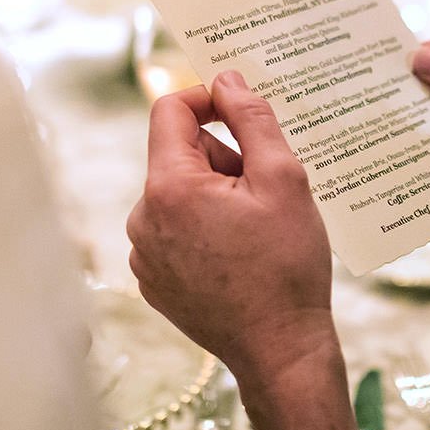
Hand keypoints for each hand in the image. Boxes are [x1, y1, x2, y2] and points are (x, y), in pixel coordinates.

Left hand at [128, 71, 333, 371]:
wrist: (280, 351)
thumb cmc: (287, 266)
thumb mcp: (284, 180)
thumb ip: (252, 119)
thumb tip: (227, 77)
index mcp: (168, 187)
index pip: (170, 111)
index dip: (207, 98)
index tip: (241, 108)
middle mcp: (142, 218)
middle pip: (179, 155)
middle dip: (223, 159)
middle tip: (267, 192)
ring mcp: (143, 254)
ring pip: (179, 194)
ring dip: (216, 197)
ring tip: (257, 230)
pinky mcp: (153, 280)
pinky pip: (175, 232)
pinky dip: (206, 230)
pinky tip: (240, 256)